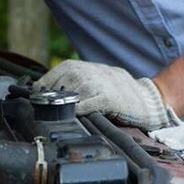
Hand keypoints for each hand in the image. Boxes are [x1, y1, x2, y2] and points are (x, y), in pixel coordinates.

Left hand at [36, 60, 170, 129]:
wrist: (148, 100)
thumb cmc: (119, 92)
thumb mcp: (96, 80)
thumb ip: (76, 82)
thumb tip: (48, 92)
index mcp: (85, 67)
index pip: (56, 74)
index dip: (43, 87)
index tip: (35, 97)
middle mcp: (90, 72)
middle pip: (61, 84)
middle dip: (51, 97)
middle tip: (44, 110)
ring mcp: (99, 85)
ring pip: (73, 93)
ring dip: (62, 105)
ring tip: (56, 114)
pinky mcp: (109, 98)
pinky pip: (88, 104)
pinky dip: (78, 110)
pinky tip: (73, 116)